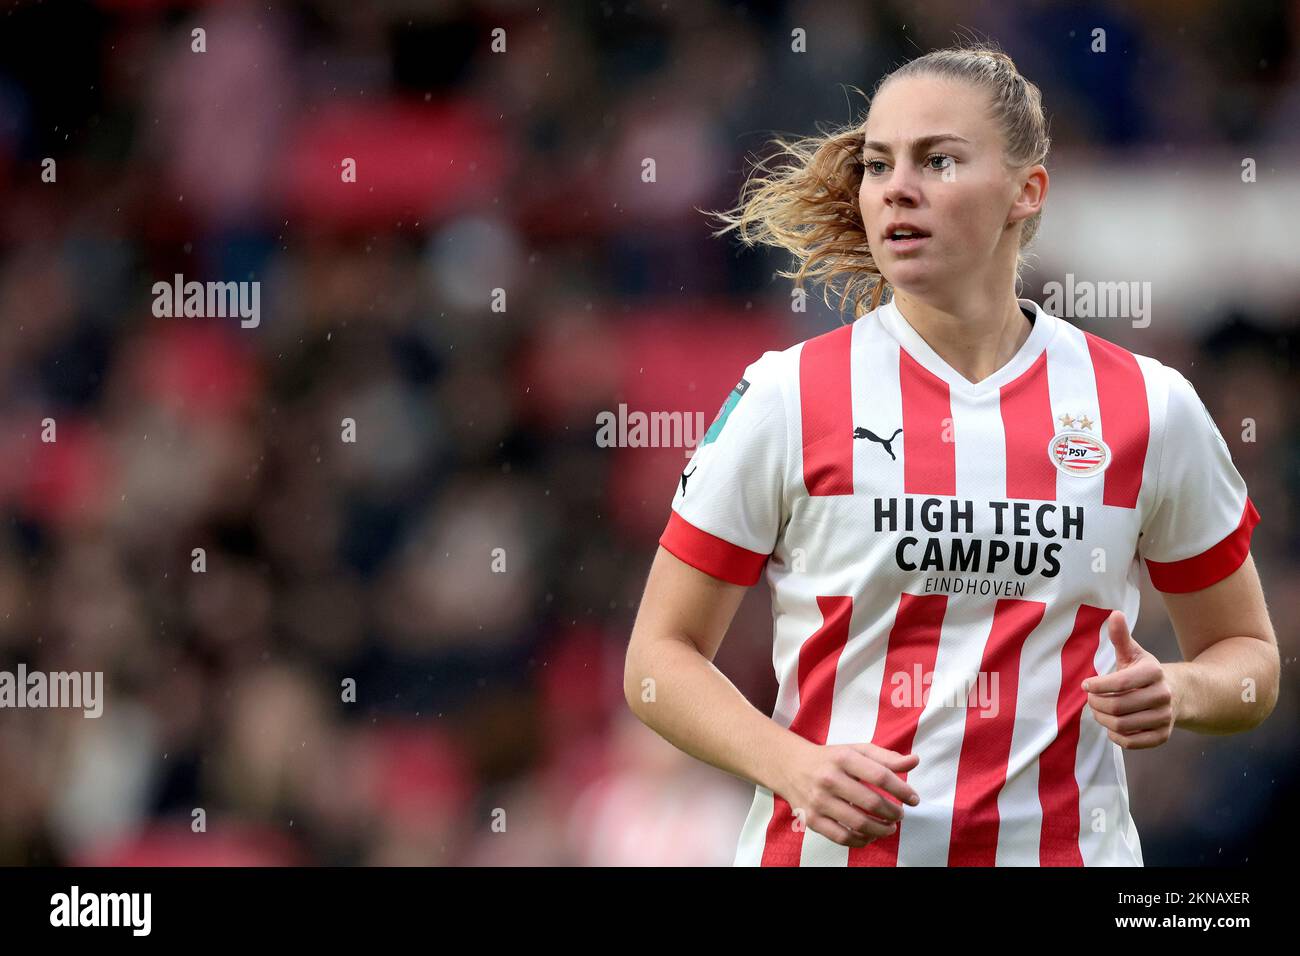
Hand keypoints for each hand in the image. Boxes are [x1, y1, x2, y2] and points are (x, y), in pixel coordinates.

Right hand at [774, 739, 919, 847]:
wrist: (790, 766)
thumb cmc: (831, 759)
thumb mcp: (856, 751)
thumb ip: (886, 757)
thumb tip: (914, 761)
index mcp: (843, 758)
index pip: (880, 776)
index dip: (902, 790)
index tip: (914, 799)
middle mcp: (829, 779)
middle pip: (871, 802)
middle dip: (893, 812)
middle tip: (900, 814)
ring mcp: (819, 801)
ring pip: (859, 823)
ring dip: (881, 829)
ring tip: (890, 827)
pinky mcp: (812, 819)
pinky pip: (842, 837)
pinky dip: (861, 841)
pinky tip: (870, 835)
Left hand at [1082, 611, 1175, 749]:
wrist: (1177, 694)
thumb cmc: (1145, 672)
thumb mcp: (1133, 653)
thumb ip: (1121, 637)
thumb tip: (1114, 613)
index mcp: (1154, 672)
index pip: (1120, 682)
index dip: (1097, 685)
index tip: (1086, 685)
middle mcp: (1163, 695)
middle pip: (1118, 706)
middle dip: (1096, 704)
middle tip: (1089, 700)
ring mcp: (1165, 717)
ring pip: (1122, 725)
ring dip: (1102, 719)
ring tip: (1098, 711)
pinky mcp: (1163, 736)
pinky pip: (1132, 743)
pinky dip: (1116, 737)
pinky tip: (1111, 726)